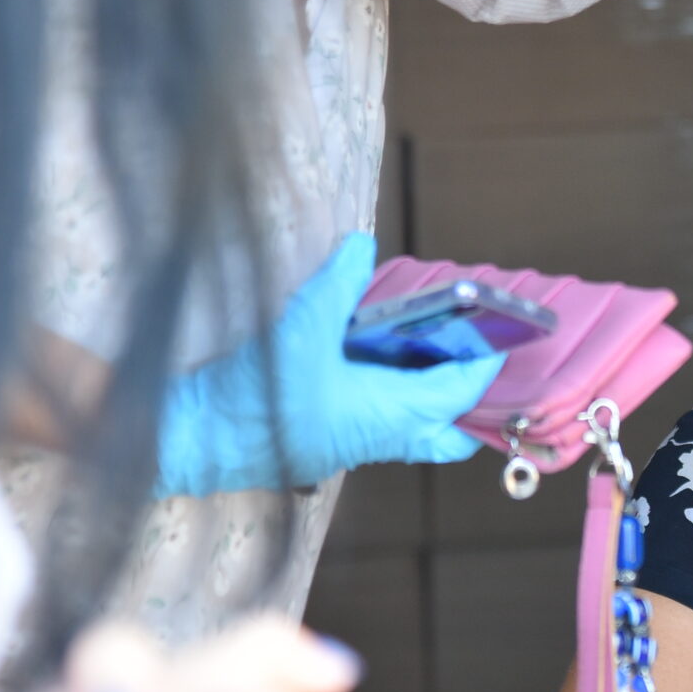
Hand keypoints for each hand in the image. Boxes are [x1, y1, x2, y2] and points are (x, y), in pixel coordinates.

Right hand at [156, 233, 501, 496]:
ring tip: (430, 349)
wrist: (190, 442)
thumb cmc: (250, 396)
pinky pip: (378, 426)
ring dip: (429, 397)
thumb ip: (338, 283)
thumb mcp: (299, 326)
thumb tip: (362, 245)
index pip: (459, 393)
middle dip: (467, 400)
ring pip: (412, 430)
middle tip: (473, 355)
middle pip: (445, 430)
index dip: (484, 364)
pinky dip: (392, 397)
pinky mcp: (323, 443)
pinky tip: (372, 361)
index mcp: (388, 415)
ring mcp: (350, 446)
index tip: (503, 336)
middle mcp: (377, 438)